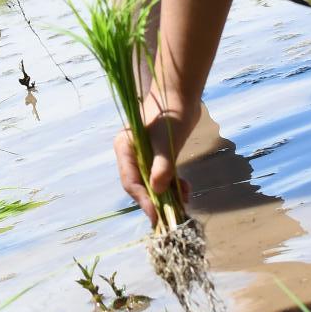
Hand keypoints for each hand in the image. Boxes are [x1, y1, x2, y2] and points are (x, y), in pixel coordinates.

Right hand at [114, 88, 201, 222]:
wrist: (182, 95)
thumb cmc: (170, 115)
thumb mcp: (166, 141)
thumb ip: (162, 166)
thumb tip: (158, 191)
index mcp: (124, 148)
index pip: (130, 181)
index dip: (143, 200)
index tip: (157, 216)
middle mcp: (131, 154)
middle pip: (140, 185)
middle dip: (156, 201)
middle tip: (172, 216)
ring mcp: (144, 155)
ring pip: (153, 183)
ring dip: (167, 194)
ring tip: (184, 200)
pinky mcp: (158, 155)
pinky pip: (163, 176)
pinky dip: (173, 185)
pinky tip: (186, 189)